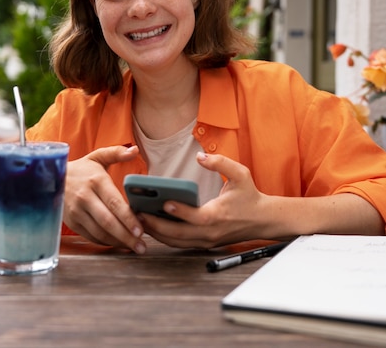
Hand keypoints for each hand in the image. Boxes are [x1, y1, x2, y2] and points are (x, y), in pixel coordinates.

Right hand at [63, 145, 145, 252]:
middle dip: (126, 235)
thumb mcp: (98, 156)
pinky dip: (106, 242)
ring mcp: (77, 211)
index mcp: (96, 181)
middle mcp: (85, 197)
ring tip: (133, 246)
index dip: (128, 218)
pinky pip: (91, 236)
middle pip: (108, 221)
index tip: (141, 229)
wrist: (52, 178)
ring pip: (99, 232)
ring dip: (118, 241)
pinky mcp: (72, 222)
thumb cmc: (82, 169)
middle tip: (141, 246)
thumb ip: (117, 153)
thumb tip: (135, 150)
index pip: (114, 203)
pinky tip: (118, 243)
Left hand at [139, 152, 266, 248]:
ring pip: (176, 242)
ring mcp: (206, 240)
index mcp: (217, 215)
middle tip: (138, 213)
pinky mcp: (204, 244)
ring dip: (157, 233)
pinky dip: (165, 237)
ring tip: (139, 219)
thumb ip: (220, 163)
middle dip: (156, 225)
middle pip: (178, 234)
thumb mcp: (240, 174)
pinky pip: (180, 244)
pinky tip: (153, 226)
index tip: (164, 202)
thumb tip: (200, 157)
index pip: (195, 217)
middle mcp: (210, 232)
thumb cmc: (250, 196)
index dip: (179, 211)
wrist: (263, 220)